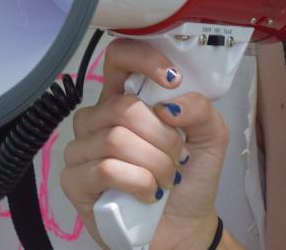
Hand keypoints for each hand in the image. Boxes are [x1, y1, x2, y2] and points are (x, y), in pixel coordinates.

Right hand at [60, 38, 228, 249]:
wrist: (183, 226)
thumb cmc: (189, 178)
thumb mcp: (210, 136)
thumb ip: (200, 109)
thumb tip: (171, 103)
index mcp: (128, 99)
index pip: (119, 58)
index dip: (143, 59)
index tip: (172, 78)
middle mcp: (99, 119)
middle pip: (123, 107)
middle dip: (162, 136)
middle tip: (178, 155)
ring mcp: (82, 150)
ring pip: (116, 139)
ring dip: (154, 163)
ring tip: (166, 178)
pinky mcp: (74, 181)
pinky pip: (104, 169)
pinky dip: (138, 182)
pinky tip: (147, 193)